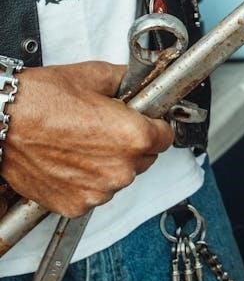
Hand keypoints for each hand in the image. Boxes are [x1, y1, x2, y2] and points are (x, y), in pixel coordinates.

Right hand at [1, 62, 173, 216]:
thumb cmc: (40, 100)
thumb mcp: (95, 75)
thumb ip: (129, 81)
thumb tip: (141, 81)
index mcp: (134, 136)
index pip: (166, 136)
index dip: (154, 124)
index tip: (143, 120)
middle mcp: (120, 169)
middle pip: (144, 158)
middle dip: (131, 144)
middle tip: (104, 128)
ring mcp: (98, 191)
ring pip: (118, 177)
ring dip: (108, 163)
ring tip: (81, 142)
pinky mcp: (74, 205)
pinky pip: (93, 193)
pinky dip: (85, 180)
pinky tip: (68, 160)